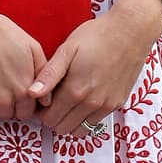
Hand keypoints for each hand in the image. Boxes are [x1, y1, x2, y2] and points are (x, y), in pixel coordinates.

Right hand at [0, 6, 46, 123]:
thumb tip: (46, 100)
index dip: (20, 104)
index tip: (13, 94)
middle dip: (4, 105)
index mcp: (23, 89)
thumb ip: (43, 74)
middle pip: (7, 116)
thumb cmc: (0, 31)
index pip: (26, 113)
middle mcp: (4, 99)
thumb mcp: (32, 47)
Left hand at [30, 0, 161, 136]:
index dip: (41, 112)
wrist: (130, 32)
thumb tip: (31, 93)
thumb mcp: (67, 50)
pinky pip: (95, 122)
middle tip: (53, 101)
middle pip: (62, 128)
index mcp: (75, 90)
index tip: (41, 100)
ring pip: (79, 130)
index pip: (49, 119)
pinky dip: (85, 117)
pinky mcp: (117, 104)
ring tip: (67, 102)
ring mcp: (106, 106)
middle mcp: (91, 103)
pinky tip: (84, 99)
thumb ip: (49, 75)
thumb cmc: (96, 36)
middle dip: (53, 118)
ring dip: (69, 120)